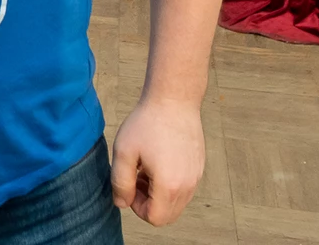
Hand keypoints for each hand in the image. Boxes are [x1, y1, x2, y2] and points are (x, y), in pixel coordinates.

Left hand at [110, 98, 205, 225]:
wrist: (174, 99)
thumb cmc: (147, 123)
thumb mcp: (124, 152)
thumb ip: (120, 183)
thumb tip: (121, 203)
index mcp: (169, 185)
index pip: (154, 218)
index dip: (136, 207)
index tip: (129, 183)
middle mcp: (188, 185)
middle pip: (167, 215)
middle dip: (147, 202)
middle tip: (136, 177)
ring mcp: (196, 176)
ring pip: (176, 202)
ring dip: (158, 193)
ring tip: (145, 167)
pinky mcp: (198, 167)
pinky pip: (184, 188)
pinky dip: (169, 183)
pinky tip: (157, 160)